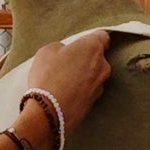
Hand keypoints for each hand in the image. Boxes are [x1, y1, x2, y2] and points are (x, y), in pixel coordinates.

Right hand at [22, 30, 112, 149]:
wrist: (47, 113)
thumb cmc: (48, 77)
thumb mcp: (47, 51)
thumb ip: (61, 48)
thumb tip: (65, 53)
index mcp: (93, 48)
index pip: (102, 37)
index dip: (92, 39)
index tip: (83, 43)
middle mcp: (102, 66)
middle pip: (98, 59)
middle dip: (86, 60)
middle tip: (68, 64)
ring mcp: (100, 87)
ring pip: (94, 77)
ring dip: (83, 78)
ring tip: (64, 83)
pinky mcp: (94, 104)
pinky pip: (87, 93)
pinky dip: (80, 93)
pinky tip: (65, 96)